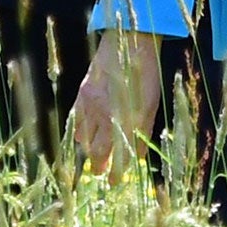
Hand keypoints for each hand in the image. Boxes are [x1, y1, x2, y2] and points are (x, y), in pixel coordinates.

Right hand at [69, 29, 162, 174]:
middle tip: (101, 172)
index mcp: (126, 120)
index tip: (115, 183)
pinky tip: (86, 134)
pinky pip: (76, 122)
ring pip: (83, 139)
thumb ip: (143, 132)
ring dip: (89, 148)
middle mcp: (106, 116)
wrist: (129, 44)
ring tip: (94, 152)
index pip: (118, 157)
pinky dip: (80, 131)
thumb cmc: (144, 76)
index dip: (116, 173)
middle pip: (97, 152)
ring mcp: (91, 105)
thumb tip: (138, 157)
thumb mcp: (151, 106)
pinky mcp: (81, 95)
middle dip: (99, 166)